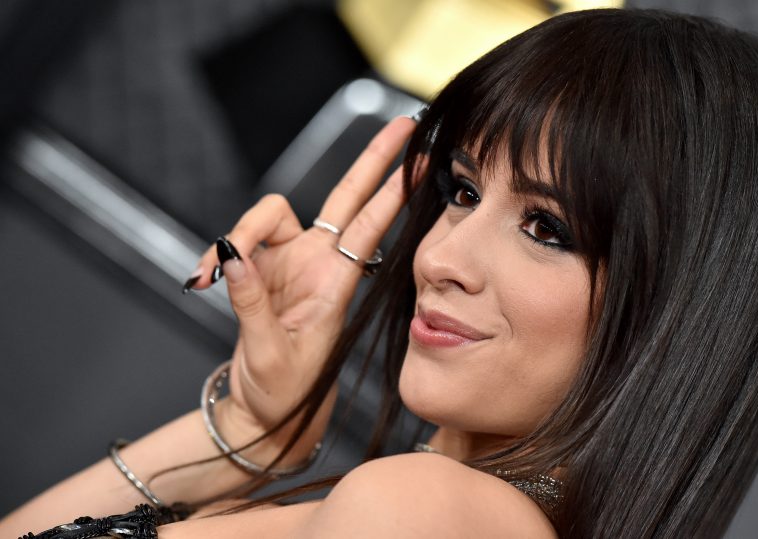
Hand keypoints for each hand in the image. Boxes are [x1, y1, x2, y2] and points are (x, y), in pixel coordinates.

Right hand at [190, 117, 417, 437]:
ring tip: (207, 277)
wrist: (265, 411)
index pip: (369, 226)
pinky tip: (201, 279)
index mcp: (334, 284)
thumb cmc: (283, 392)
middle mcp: (317, 265)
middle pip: (346, 198)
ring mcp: (289, 263)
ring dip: (240, 232)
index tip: (419, 160)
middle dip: (373, 161)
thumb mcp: (269, 354)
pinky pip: (238, 241)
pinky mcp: (260, 269)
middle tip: (403, 126)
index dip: (392, 191)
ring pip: (270, 214)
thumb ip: (250, 304)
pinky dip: (217, 255)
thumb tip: (232, 255)